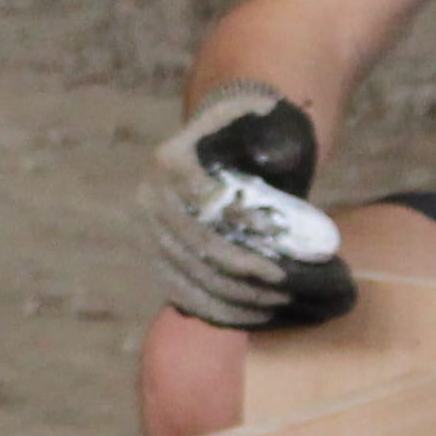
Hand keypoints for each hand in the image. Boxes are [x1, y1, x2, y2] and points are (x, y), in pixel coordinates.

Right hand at [144, 85, 357, 331]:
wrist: (222, 143)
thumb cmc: (249, 130)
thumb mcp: (263, 120)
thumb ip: (273, 136)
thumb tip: (276, 160)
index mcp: (172, 159)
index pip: (205, 199)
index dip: (240, 221)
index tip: (278, 236)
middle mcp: (151, 197)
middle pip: (199, 244)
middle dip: (245, 268)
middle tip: (285, 281)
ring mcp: (150, 232)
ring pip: (192, 275)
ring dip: (237, 295)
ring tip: (278, 301)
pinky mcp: (158, 259)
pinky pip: (183, 294)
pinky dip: (218, 310)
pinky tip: (254, 315)